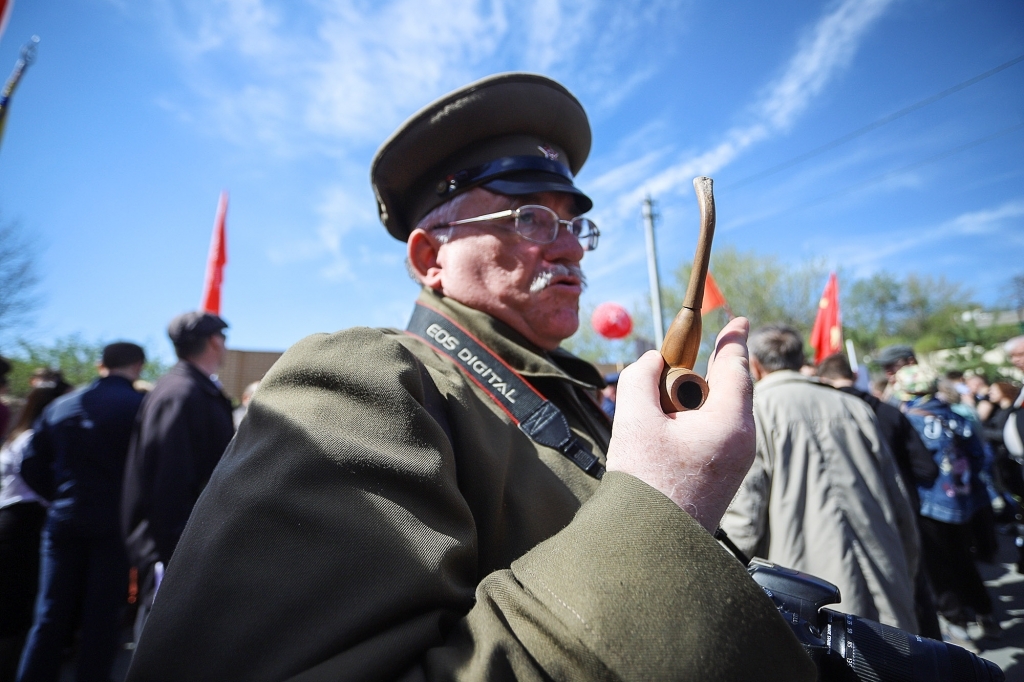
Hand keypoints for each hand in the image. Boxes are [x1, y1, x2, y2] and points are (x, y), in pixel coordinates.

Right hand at [605, 317, 755, 531]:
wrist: (651, 546)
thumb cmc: (646, 484)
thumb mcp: (634, 420)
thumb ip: (641, 379)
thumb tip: (653, 362)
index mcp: (729, 422)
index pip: (735, 367)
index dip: (733, 339)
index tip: (737, 319)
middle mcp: (741, 439)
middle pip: (723, 388)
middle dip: (692, 378)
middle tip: (663, 374)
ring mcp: (735, 460)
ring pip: (714, 412)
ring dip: (684, 405)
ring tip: (651, 422)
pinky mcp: (723, 474)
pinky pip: (710, 434)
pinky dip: (687, 425)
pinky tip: (659, 438)